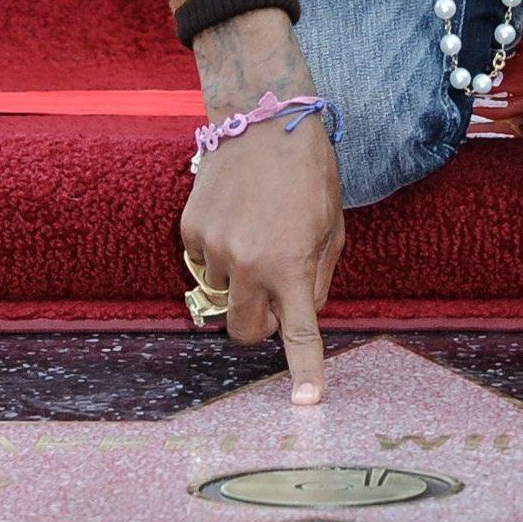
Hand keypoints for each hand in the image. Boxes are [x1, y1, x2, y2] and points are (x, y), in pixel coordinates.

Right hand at [182, 10, 344, 404]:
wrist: (262, 117)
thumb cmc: (308, 170)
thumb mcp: (332, 226)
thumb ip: (318, 278)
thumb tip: (300, 313)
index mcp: (290, 264)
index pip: (299, 333)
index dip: (304, 371)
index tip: (305, 404)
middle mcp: (247, 263)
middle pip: (245, 332)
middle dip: (260, 327)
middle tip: (276, 297)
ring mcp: (212, 248)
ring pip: (223, 296)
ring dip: (240, 282)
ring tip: (257, 233)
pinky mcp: (190, 230)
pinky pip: (204, 264)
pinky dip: (220, 253)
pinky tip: (236, 216)